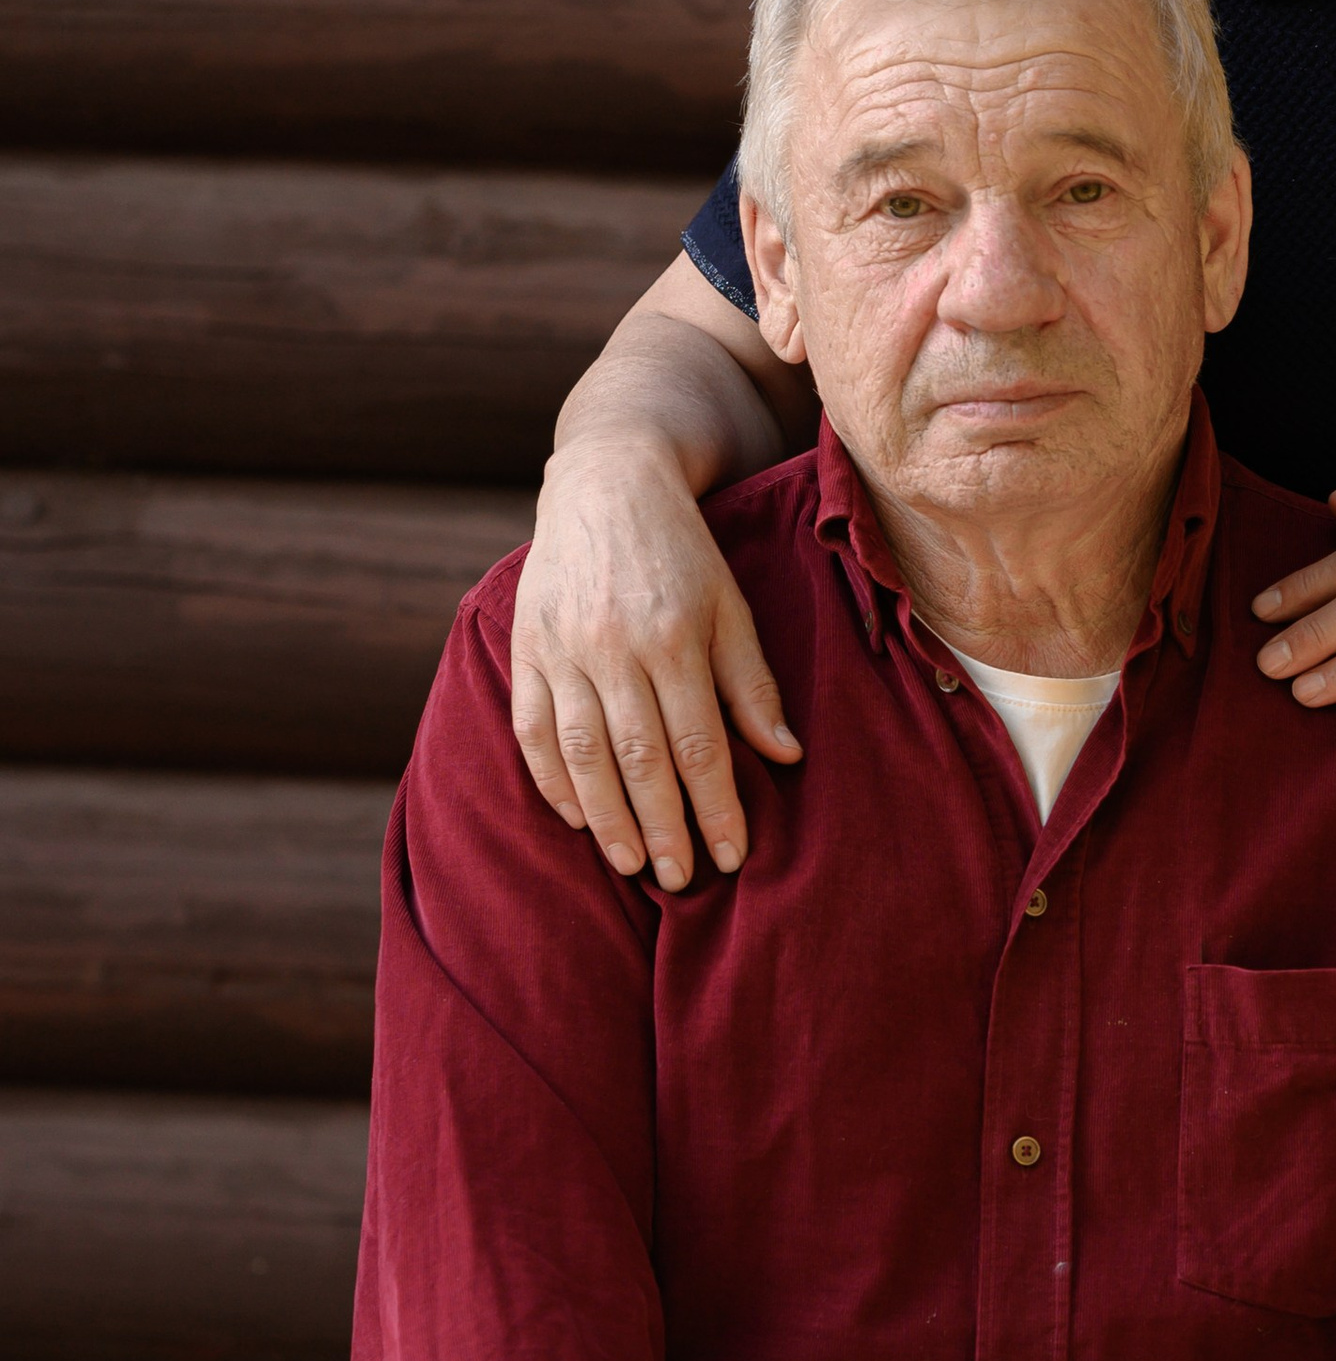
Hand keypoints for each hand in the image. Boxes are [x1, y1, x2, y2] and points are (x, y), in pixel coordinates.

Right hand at [510, 435, 799, 889]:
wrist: (605, 481)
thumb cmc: (682, 550)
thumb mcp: (731, 605)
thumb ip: (752, 683)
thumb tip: (786, 757)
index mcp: (675, 636)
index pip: (698, 744)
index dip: (716, 806)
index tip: (731, 856)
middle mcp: (614, 646)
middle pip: (639, 760)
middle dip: (664, 828)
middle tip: (682, 880)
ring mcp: (561, 648)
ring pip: (580, 754)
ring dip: (606, 819)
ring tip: (634, 863)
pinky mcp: (525, 647)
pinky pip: (530, 729)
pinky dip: (550, 780)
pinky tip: (575, 819)